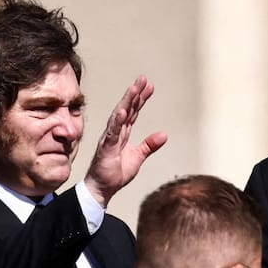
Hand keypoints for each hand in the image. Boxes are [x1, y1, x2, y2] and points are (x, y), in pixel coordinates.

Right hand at [84, 76, 167, 207]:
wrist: (103, 188)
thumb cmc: (115, 172)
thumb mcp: (138, 157)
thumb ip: (149, 145)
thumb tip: (164, 134)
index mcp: (123, 133)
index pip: (134, 112)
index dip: (141, 99)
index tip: (150, 86)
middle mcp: (115, 132)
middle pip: (126, 108)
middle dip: (134, 94)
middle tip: (143, 79)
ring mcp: (109, 138)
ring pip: (119, 116)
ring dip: (126, 102)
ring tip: (134, 88)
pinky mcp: (106, 148)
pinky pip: (112, 132)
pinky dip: (118, 121)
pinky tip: (123, 111)